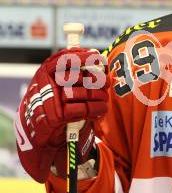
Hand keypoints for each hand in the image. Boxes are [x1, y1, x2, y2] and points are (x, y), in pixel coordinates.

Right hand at [15, 48, 108, 181]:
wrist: (43, 136)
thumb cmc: (57, 106)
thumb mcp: (60, 86)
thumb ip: (75, 73)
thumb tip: (97, 57)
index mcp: (45, 73)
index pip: (64, 58)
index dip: (83, 56)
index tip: (99, 56)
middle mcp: (44, 84)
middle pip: (77, 76)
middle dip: (96, 79)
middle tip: (106, 83)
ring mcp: (49, 101)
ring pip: (81, 92)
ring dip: (99, 96)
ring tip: (105, 99)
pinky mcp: (55, 117)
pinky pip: (82, 109)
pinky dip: (96, 109)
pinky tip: (101, 110)